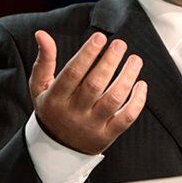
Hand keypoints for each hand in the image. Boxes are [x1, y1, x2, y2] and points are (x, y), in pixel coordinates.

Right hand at [29, 30, 146, 154]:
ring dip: (127, 77)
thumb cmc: (51, 108)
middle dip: (110, 62)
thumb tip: (42, 34)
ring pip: (113, 100)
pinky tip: (141, 84)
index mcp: (56, 98)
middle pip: (95, 84)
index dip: (87, 54)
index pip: (73, 73)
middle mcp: (74, 112)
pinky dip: (137, 101)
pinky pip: (126, 118)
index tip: (100, 37)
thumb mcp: (40, 86)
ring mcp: (92, 125)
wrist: (57, 148)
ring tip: (135, 59)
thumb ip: (44, 60)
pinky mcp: (107, 135)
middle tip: (120, 44)